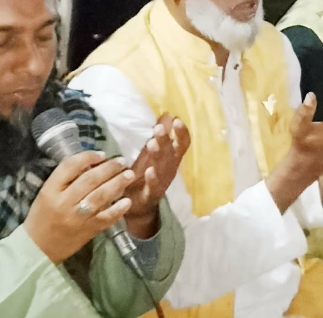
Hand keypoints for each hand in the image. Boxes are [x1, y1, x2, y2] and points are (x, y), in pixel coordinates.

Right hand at [24, 151, 135, 264]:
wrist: (38, 249)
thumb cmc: (42, 217)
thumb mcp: (47, 194)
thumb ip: (66, 180)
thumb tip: (92, 164)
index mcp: (50, 191)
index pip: (69, 167)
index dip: (87, 157)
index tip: (102, 154)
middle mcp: (64, 203)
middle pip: (89, 180)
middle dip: (109, 168)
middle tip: (122, 162)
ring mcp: (76, 218)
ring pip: (100, 196)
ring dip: (117, 183)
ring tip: (129, 175)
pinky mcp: (87, 231)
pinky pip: (105, 218)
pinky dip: (118, 209)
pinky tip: (127, 201)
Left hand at [124, 114, 190, 238]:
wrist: (139, 209)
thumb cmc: (146, 177)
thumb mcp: (152, 155)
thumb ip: (160, 137)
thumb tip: (167, 114)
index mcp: (172, 158)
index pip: (182, 143)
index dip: (182, 132)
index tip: (177, 119)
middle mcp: (170, 169)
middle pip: (171, 153)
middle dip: (166, 139)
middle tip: (158, 127)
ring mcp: (162, 182)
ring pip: (162, 167)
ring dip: (159, 155)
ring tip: (152, 143)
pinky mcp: (151, 195)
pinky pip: (153, 187)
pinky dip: (152, 179)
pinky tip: (149, 171)